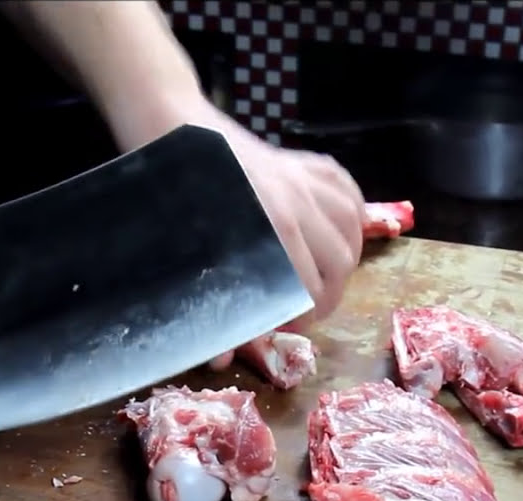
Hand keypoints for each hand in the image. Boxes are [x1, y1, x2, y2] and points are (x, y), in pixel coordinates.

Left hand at [110, 98, 367, 370]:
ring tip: (326, 278)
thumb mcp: (190, 250)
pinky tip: (341, 231)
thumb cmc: (173, 190)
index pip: (310, 285)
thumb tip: (221, 357)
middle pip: (341, 260)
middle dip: (330, 294)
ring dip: (345, 259)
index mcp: (275, 223)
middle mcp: (300, 198)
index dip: (303, 316)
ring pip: (351, 228)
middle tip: (308, 311)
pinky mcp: (305, 160)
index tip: (289, 329)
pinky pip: (347, 191)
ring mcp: (305, 175)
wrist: (171, 122)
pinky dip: (351, 215)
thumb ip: (214, 300)